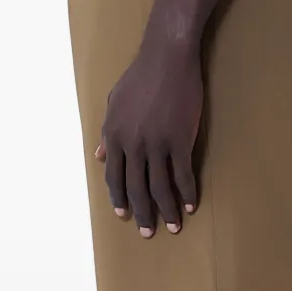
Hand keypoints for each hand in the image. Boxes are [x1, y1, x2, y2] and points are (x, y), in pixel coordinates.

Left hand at [96, 31, 201, 236]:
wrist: (166, 57)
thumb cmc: (140, 77)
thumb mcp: (113, 103)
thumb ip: (107, 133)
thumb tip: (100, 157)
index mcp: (114, 136)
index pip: (114, 177)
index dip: (119, 199)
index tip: (124, 216)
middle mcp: (132, 144)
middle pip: (136, 189)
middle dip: (142, 214)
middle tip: (148, 233)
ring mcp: (156, 143)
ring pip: (159, 187)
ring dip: (167, 210)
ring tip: (173, 227)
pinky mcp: (179, 140)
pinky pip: (182, 174)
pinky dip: (187, 192)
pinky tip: (191, 205)